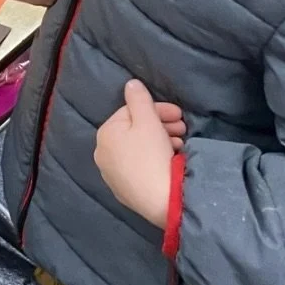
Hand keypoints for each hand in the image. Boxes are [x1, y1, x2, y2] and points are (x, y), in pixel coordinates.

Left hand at [94, 80, 180, 227]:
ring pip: (138, 149)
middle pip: (134, 131)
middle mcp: (102, 154)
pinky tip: (170, 160)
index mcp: (105, 134)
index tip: (179, 114)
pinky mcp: (125, 192)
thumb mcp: (147, 120)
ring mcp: (112, 175)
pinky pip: (140, 167)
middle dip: (160, 125)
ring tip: (180, 144)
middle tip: (182, 128)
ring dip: (160, 141)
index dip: (157, 109)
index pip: (131, 112)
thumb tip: (130, 84)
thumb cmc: (152, 154)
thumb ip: (138, 98)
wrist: (162, 200)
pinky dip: (154, 159)